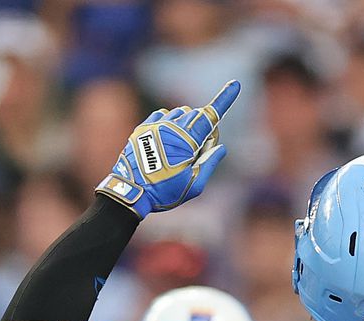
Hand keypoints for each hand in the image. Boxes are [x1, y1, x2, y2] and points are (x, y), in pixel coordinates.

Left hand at [95, 80, 240, 218]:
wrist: (129, 192)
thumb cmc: (163, 192)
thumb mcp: (193, 185)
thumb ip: (209, 163)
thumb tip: (221, 147)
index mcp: (186, 141)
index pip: (209, 116)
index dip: (224, 99)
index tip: (234, 84)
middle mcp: (170, 127)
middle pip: (197, 116)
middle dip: (204, 130)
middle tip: (197, 154)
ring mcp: (155, 125)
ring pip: (181, 114)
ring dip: (186, 126)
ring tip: (178, 152)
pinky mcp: (144, 127)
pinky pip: (164, 115)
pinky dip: (171, 124)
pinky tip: (167, 142)